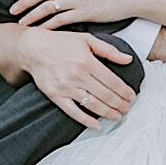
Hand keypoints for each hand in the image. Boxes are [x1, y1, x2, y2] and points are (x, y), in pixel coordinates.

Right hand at [17, 28, 137, 130]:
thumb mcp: (86, 39)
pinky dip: (86, 121)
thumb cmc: (60, 42)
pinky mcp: (55, 96)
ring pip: (93, 105)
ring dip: (108, 113)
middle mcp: (78, 76)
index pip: (113, 81)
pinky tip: (96, 125)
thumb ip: (108, 50)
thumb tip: (128, 59)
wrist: (33, 48)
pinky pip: (73, 112)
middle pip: (105, 95)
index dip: (125, 92)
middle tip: (128, 109)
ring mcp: (66, 87)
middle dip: (120, 104)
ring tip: (118, 116)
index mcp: (87, 61)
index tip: (132, 97)